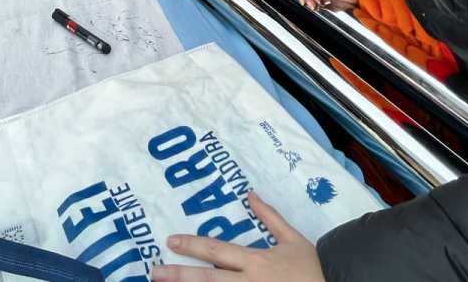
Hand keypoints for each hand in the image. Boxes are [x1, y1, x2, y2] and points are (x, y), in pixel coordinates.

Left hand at [152, 191, 325, 281]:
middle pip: (207, 279)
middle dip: (179, 275)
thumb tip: (250, 194)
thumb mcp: (293, 239)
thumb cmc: (312, 268)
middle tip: (155, 271)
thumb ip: (270, 217)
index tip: (171, 242)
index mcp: (256, 261)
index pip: (216, 251)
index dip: (192, 245)